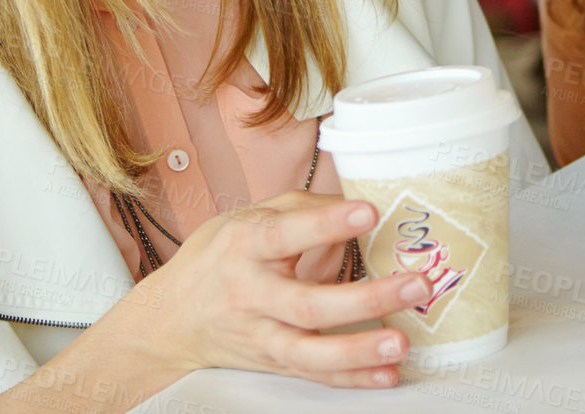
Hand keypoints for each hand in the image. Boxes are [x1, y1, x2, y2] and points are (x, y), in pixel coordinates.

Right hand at [107, 192, 425, 389]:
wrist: (170, 319)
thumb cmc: (219, 256)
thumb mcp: (247, 217)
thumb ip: (301, 209)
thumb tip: (356, 205)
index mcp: (244, 246)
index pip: (284, 234)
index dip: (325, 224)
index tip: (368, 212)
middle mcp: (251, 295)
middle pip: (306, 304)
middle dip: (364, 298)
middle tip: (414, 284)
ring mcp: (262, 336)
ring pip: (309, 351)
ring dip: (359, 350)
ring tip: (401, 342)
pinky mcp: (273, 363)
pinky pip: (315, 375)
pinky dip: (352, 378)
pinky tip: (387, 374)